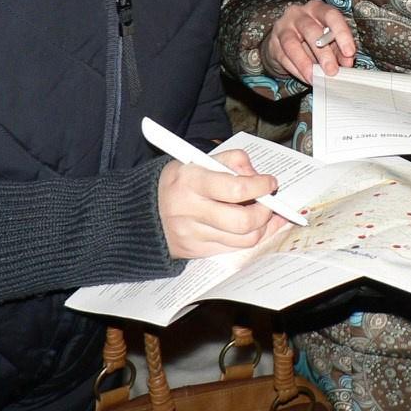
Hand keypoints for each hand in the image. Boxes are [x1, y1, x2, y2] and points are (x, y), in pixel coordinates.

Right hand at [157, 148, 285, 257]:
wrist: (142, 211)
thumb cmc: (177, 182)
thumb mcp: (198, 159)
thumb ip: (231, 160)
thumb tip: (256, 175)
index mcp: (191, 181)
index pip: (236, 189)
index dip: (260, 186)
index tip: (269, 182)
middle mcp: (190, 210)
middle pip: (243, 221)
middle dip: (266, 211)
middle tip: (269, 202)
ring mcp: (193, 235)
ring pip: (244, 240)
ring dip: (263, 227)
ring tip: (264, 214)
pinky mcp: (197, 251)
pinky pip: (234, 249)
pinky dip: (251, 237)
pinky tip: (255, 227)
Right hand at [260, 0, 356, 83]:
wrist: (286, 43)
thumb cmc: (312, 38)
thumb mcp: (329, 41)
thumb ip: (339, 50)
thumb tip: (348, 61)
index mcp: (317, 8)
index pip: (331, 15)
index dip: (342, 33)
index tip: (349, 52)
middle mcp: (298, 14)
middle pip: (311, 30)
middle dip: (323, 52)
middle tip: (332, 70)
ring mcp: (283, 27)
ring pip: (292, 43)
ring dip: (305, 63)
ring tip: (315, 77)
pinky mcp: (274, 43)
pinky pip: (284, 57)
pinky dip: (296, 69)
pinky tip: (306, 77)